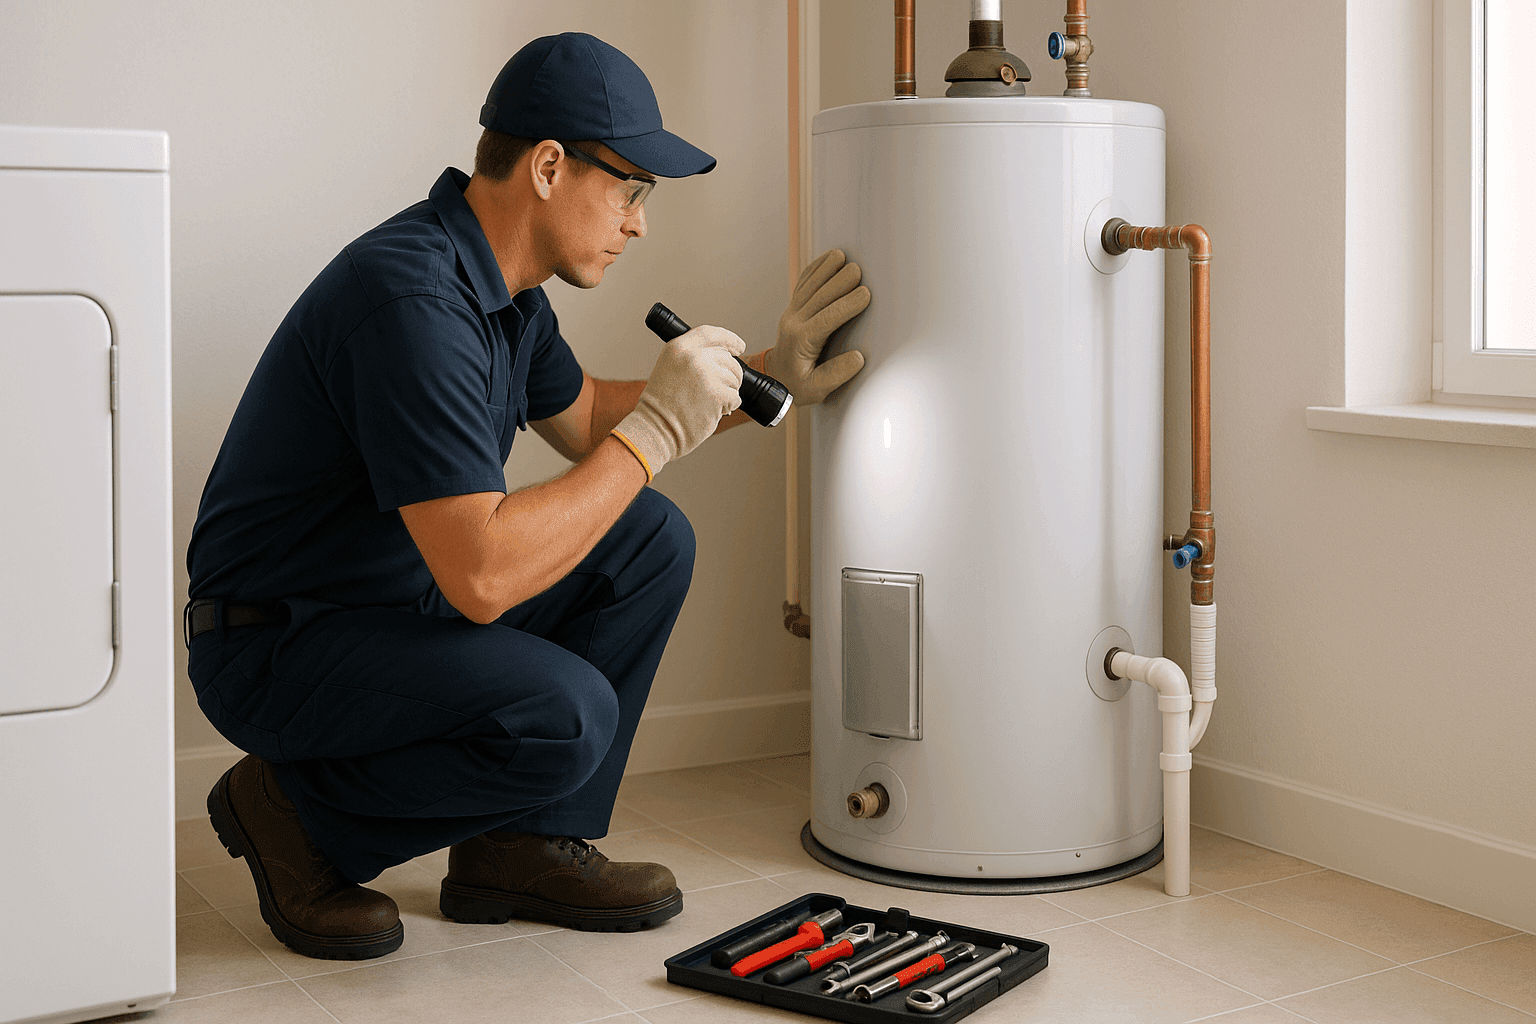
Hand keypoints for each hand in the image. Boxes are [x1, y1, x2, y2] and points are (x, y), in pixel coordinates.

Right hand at [612, 325, 743, 478]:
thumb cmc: (661, 405)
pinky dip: (729, 406)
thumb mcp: (670, 368)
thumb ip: (692, 358)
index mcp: (679, 347)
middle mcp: (693, 356)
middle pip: (728, 358)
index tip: (739, 346)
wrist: (656, 429)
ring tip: (709, 402)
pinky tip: (712, 411)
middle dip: (730, 374)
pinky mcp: (718, 394)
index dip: (729, 339)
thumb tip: (722, 357)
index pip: (711, 333)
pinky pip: (735, 397)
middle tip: (720, 389)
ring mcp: (707, 375)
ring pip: (735, 378)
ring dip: (728, 392)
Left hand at [766, 248, 870, 404]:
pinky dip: (815, 268)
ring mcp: (791, 312)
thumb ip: (836, 375)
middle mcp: (794, 322)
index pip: (826, 319)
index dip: (846, 305)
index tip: (865, 294)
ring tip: (843, 256)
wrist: (774, 379)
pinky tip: (828, 257)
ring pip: (809, 285)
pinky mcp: (793, 307)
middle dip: (839, 281)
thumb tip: (858, 358)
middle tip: (858, 270)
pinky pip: (803, 283)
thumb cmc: (797, 386)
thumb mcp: (817, 390)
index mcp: (801, 341)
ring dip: (826, 269)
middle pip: (818, 296)